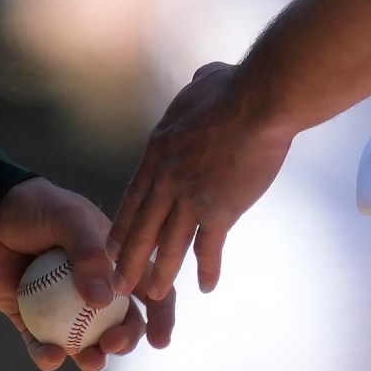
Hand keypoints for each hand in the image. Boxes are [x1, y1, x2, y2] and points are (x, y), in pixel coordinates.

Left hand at [0, 176, 172, 370]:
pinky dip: (47, 355)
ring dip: (92, 357)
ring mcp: (63, 308)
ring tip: (91, 361)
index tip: (161, 339)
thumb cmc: (36, 208)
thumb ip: (88, 254)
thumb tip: (103, 301)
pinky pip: (43, 344)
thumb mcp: (69, 219)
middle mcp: (94, 288)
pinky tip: (49, 356)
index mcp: (114, 262)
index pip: (148, 289)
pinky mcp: (31, 320)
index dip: (161, 316)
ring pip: (86, 341)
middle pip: (121, 323)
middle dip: (126, 340)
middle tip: (113, 343)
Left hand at [107, 62, 295, 299]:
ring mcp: (190, 198)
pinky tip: (206, 287)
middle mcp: (167, 179)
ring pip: (169, 245)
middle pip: (142, 228)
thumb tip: (202, 76)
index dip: (122, 225)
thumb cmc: (237, 86)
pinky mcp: (219, 210)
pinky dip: (207, 269)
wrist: (260, 102)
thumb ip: (197, 84)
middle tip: (117, 285)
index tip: (111, 246)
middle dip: (128, 260)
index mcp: (159, 151)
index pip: (133, 196)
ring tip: (155, 294)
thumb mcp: (204, 81)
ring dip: (161, 273)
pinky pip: (209, 247)